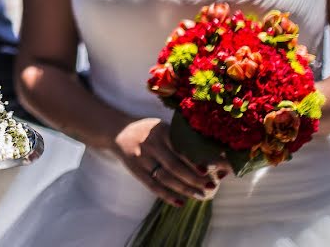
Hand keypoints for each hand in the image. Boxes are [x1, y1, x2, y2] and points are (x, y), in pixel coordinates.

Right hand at [112, 118, 227, 205]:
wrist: (118, 130)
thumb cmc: (149, 130)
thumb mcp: (163, 127)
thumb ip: (181, 138)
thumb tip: (210, 153)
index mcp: (162, 131)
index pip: (181, 148)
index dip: (195, 160)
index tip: (209, 170)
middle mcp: (151, 144)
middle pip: (175, 165)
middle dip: (194, 178)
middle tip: (210, 186)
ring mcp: (142, 158)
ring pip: (165, 178)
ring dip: (184, 189)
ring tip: (200, 196)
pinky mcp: (136, 170)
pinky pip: (152, 186)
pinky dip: (167, 195)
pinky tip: (180, 202)